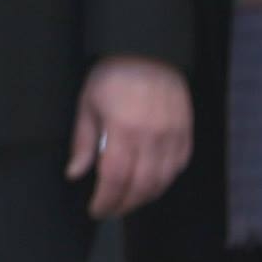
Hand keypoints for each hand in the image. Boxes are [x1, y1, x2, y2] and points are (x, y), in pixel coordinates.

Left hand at [66, 55, 191, 218]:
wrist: (148, 51)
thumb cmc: (111, 75)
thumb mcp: (87, 104)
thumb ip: (84, 142)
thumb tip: (75, 174)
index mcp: (124, 130)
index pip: (116, 178)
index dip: (106, 200)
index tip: (96, 210)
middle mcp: (153, 138)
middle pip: (142, 186)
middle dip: (124, 204)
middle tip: (109, 210)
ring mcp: (174, 137)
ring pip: (163, 181)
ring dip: (144, 197)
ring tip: (127, 200)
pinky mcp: (187, 134)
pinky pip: (178, 168)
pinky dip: (164, 181)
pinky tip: (150, 183)